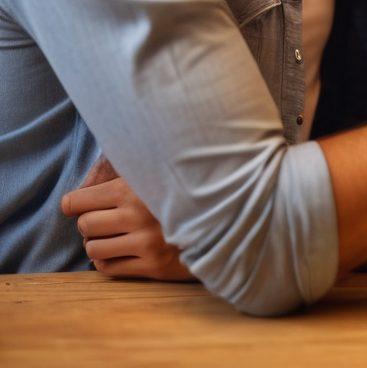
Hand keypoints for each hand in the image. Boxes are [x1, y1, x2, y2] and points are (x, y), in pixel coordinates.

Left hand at [60, 157, 192, 280]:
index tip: (73, 205)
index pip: (79, 201)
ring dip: (97, 243)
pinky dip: (107, 260)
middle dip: (88, 223)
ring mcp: (146, 243)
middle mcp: (137, 216)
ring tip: (111, 236)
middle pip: (85, 225)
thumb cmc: (180, 190)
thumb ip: (125, 173)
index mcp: (133, 188)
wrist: (219, 218)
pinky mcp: (153, 266)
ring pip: (94, 249)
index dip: (72, 204)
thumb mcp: (154, 173)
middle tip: (101, 219)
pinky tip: (119, 250)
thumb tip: (84, 184)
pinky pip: (109, 268)